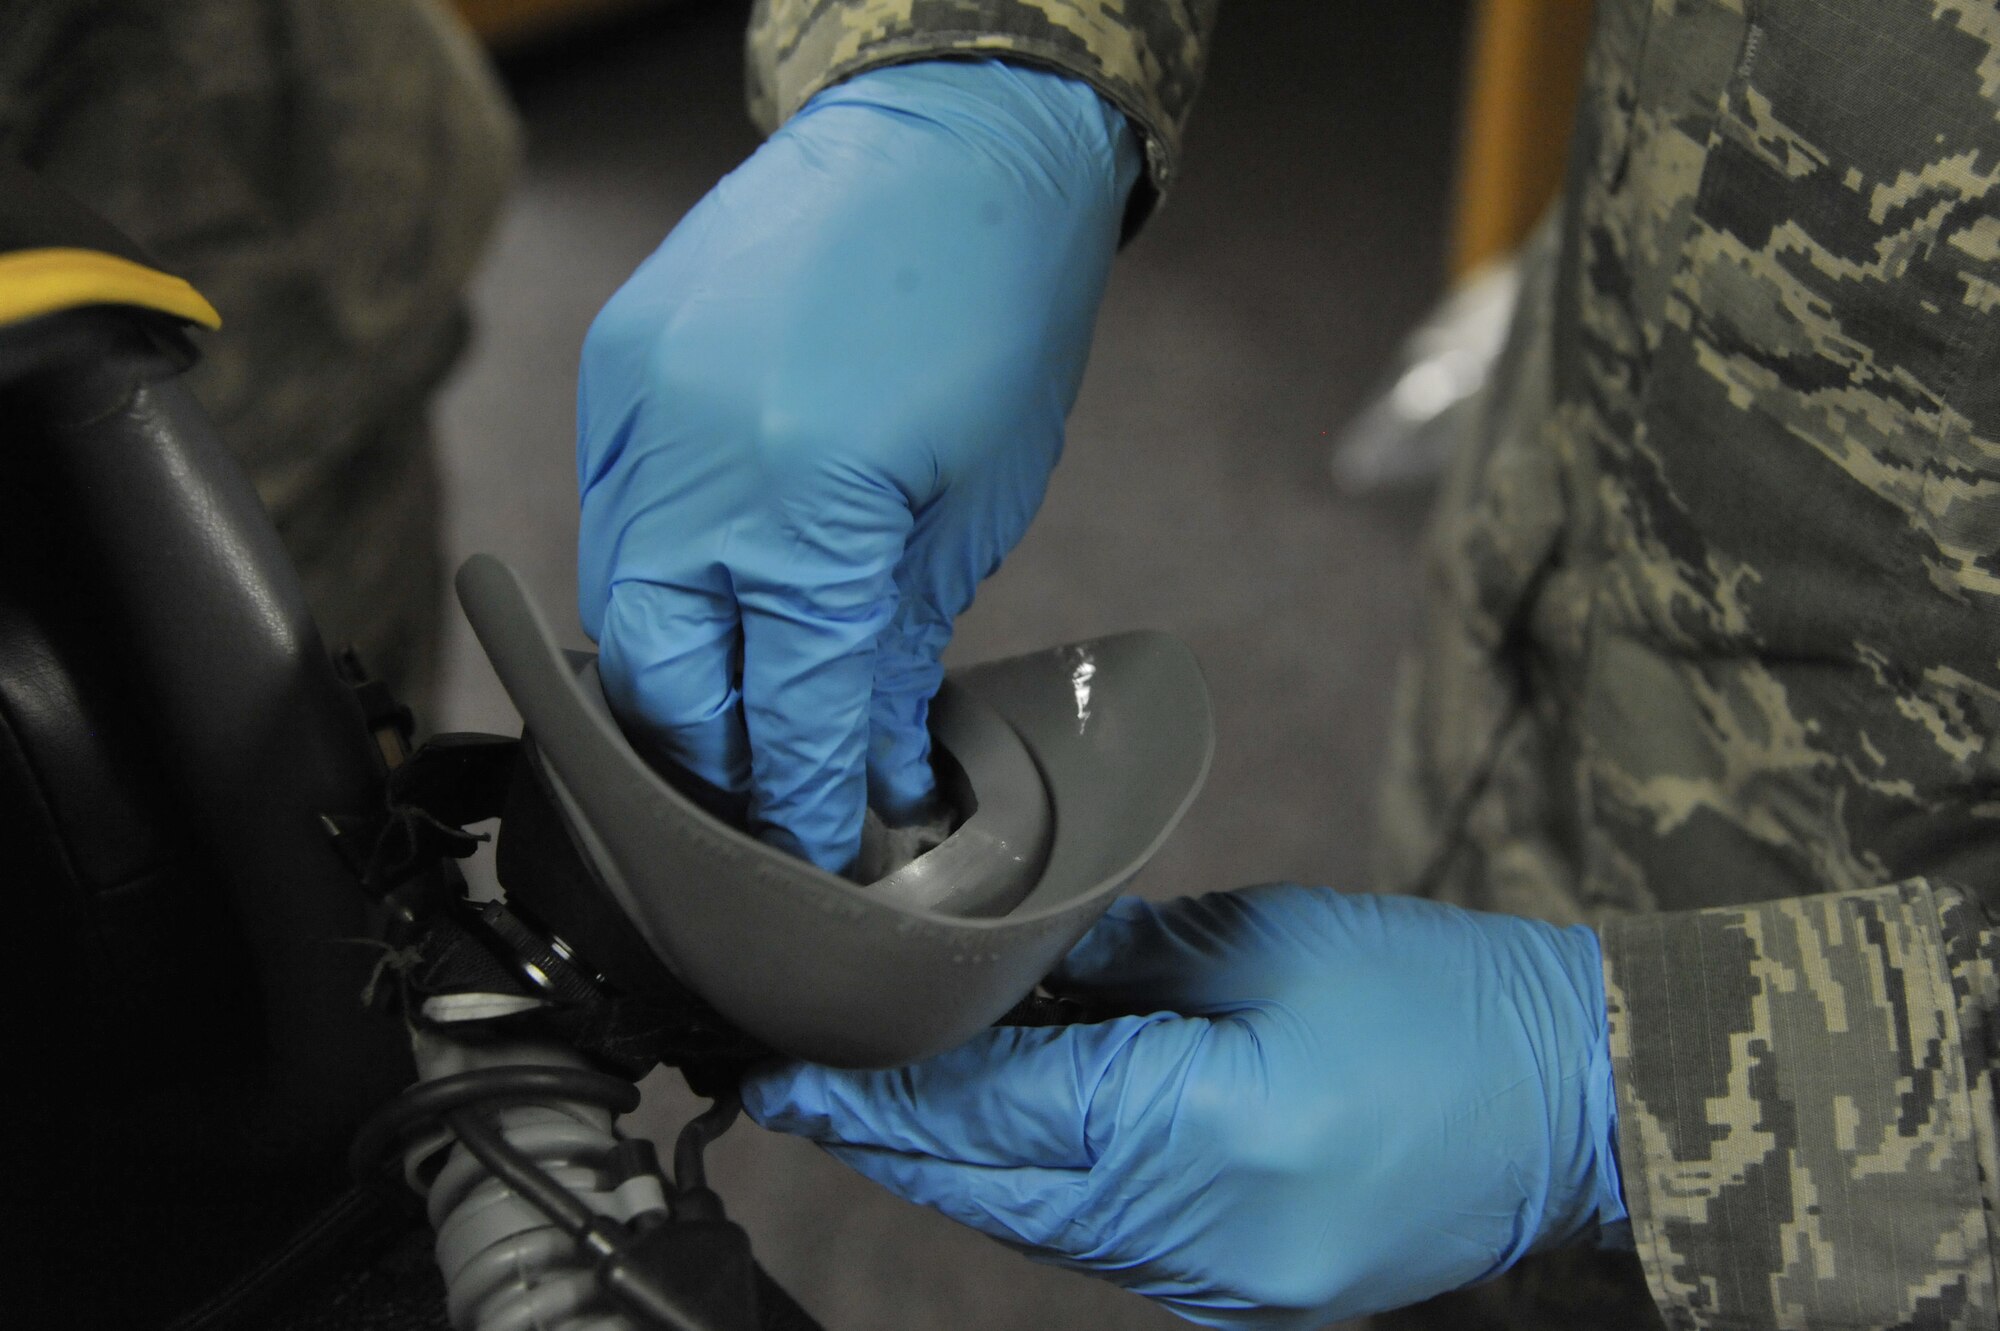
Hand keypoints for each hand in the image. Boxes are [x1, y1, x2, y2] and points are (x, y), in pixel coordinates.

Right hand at [577, 59, 1139, 871]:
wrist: (948, 137)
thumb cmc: (994, 306)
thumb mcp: (974, 501)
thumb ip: (899, 644)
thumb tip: (872, 756)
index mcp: (808, 506)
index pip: (790, 711)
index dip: (808, 802)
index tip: (825, 854)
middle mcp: (694, 464)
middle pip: (662, 685)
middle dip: (713, 767)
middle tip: (770, 806)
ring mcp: (634, 412)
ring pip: (618, 608)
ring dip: (679, 679)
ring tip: (746, 713)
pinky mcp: (613, 373)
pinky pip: (613, 519)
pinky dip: (662, 580)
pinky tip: (715, 601)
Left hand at [743, 886, 1625, 1327]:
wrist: (1579, 1100)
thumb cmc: (1438, 997)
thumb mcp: (1265, 939)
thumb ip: (1120, 959)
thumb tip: (1013, 960)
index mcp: (1200, 1132)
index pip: (995, 1111)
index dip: (883, 1090)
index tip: (794, 1068)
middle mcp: (1198, 1237)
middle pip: (998, 1190)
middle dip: (892, 1142)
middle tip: (799, 1091)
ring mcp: (1225, 1285)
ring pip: (1043, 1229)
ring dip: (962, 1171)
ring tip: (881, 1109)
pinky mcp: (1250, 1294)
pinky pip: (1107, 1246)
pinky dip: (1042, 1194)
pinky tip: (1003, 1146)